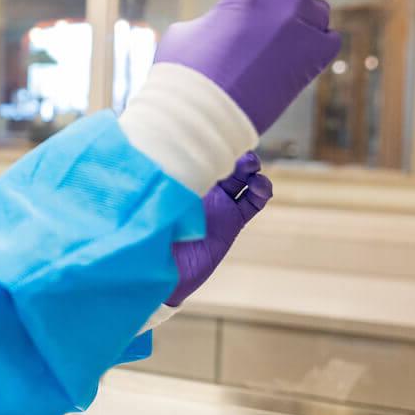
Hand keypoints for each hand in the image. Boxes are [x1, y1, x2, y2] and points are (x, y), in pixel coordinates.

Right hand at [154, 0, 341, 133]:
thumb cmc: (183, 74)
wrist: (199, 120)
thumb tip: (235, 18)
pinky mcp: (311, 65)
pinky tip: (297, 41)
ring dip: (302, 6)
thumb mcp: (192, 27)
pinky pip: (324, 38)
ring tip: (283, 15)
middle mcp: (285, 4)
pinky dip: (313, 36)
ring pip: (317, 6)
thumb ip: (222, 12)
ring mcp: (304, 34)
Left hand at [167, 152, 270, 306]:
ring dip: (252, 170)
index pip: (200, 156)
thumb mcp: (153, 204)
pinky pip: (253, 203)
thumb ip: (160, 185)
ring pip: (243, 180)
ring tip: (253, 169)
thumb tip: (154, 158)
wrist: (165, 273)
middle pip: (226, 165)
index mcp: (182, 180)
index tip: (219, 141)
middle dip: (236, 156)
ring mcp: (219, 205)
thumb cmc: (152, 236)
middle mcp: (202, 190)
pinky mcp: (232, 222)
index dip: (212, 145)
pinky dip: (261, 192)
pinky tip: (261, 186)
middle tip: (241, 156)